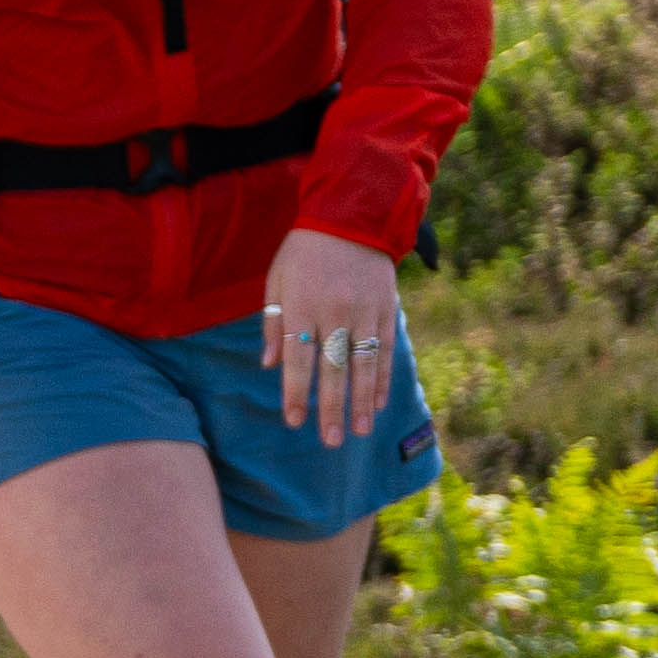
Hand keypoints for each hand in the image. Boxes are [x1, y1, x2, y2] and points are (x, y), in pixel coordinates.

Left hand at [263, 228, 411, 451]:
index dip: (296, 392)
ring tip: (360, 431)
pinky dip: (383, 377)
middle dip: (332, 408)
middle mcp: (335, 312)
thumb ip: (273, 323)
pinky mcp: (387, 308)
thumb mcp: (277, 281)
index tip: (293, 421)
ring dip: (362, 401)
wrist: (352, 215)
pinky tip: (379, 402)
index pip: (298, 359)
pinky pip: (386, 349)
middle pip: (333, 368)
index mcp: (302, 306)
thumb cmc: (304, 252)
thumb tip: (270, 366)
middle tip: (330, 441)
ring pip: (365, 364)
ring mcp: (365, 311)